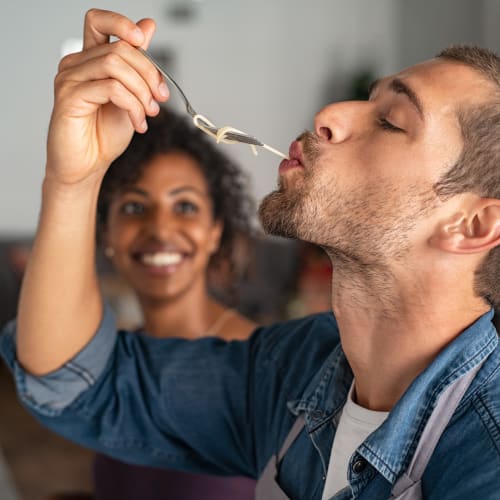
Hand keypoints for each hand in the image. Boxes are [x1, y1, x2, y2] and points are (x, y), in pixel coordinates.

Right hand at [46, 9, 169, 184]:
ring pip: (115, 65)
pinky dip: (133, 106)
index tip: (143, 41)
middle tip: (160, 99)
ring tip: (149, 113)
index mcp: (90, 60)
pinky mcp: (69, 98)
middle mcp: (76, 65)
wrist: (88, 166)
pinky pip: (111, 88)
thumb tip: (148, 26)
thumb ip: (137, 64)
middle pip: (119, 47)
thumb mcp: (131, 96)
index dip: (122, 23)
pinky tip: (138, 123)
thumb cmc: (104, 135)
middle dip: (149, 73)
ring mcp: (69, 80)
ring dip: (142, 91)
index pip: (99, 21)